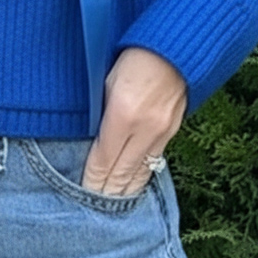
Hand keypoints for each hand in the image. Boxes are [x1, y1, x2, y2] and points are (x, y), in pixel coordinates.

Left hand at [81, 46, 186, 196]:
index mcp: (123, 114)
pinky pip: (155, 161)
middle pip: (122, 174)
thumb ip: (98, 111)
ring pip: (141, 172)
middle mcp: (145, 128)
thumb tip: (89, 138)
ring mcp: (163, 132)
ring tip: (111, 208)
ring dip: (125, 191)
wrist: (176, 45)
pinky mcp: (174, 130)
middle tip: (91, 212)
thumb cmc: (133, 55)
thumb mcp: (105, 79)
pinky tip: (133, 185)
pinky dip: (142, 176)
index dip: (91, 181)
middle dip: (106, 194)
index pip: (103, 160)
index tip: (80, 195)